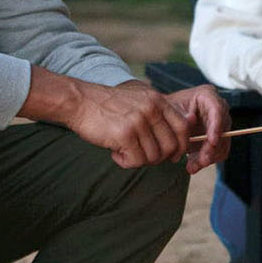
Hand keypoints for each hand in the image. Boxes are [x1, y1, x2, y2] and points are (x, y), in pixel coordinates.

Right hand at [69, 78, 191, 168]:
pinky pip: (136, 161)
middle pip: (171, 146)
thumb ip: (158, 112)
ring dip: (139, 160)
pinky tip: (115, 154)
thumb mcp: (138, 99)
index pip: (183, 127)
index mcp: (157, 100)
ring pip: (153, 156)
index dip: (181, 145)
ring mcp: (139, 121)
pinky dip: (125, 163)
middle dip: (159, 158)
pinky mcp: (125, 134)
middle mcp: (151, 109)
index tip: (172, 155)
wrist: (79, 100)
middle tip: (142, 156)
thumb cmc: (107, 105)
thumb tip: (180, 134)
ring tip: (123, 152)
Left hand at [168, 84, 230, 173]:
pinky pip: (218, 152)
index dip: (216, 126)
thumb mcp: (170, 110)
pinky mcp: (218, 137)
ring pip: (222, 144)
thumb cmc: (168, 110)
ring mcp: (220, 123)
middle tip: (202, 161)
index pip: (217, 110)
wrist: (166, 118)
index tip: (212, 141)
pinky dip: (207, 160)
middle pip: (222, 130)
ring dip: (209, 157)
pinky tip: (193, 165)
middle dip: (212, 148)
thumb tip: (191, 119)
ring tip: (192, 166)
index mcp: (207, 95)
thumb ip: (179, 115)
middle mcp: (218, 108)